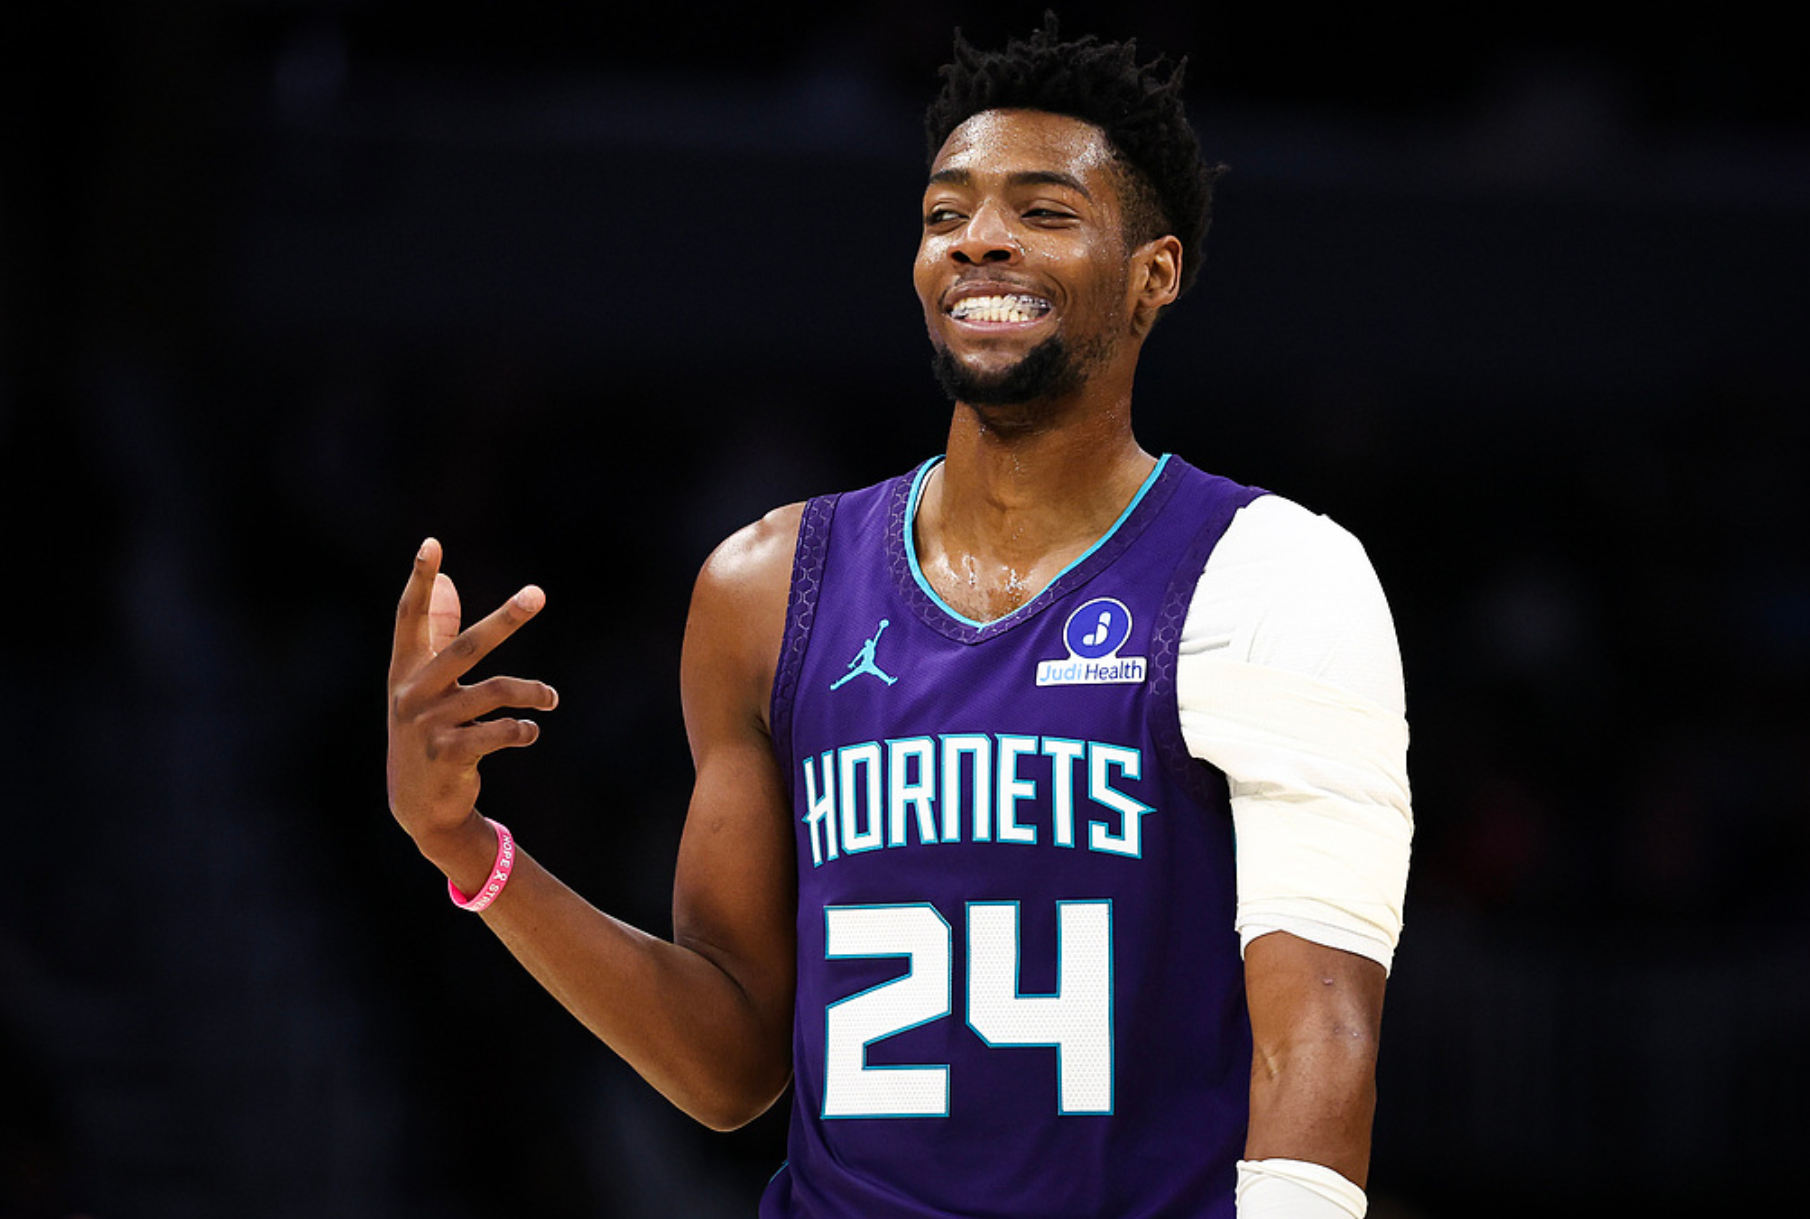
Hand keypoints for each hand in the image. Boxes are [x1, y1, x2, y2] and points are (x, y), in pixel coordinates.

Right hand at [386, 538, 558, 858]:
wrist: (422, 808)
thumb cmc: (430, 732)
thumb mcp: (426, 685)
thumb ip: (437, 635)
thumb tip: (447, 581)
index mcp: (406, 671)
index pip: (410, 617)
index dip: (419, 581)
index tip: (431, 544)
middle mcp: (412, 694)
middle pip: (467, 646)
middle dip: (506, 619)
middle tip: (538, 593)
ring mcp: (429, 725)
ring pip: (497, 692)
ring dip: (534, 693)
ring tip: (552, 698)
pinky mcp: (449, 755)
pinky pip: (502, 732)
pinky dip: (525, 729)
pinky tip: (530, 731)